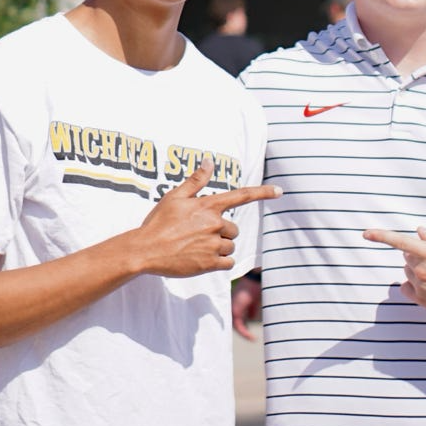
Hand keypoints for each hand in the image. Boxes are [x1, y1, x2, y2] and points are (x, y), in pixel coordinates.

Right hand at [130, 161, 280, 279]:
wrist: (145, 250)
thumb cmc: (158, 222)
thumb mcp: (174, 197)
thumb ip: (196, 181)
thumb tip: (209, 161)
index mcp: (208, 206)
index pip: (241, 196)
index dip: (263, 193)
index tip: (280, 191)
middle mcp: (214, 224)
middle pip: (233, 229)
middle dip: (221, 232)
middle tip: (197, 234)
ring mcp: (213, 244)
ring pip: (229, 246)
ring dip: (219, 247)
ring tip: (195, 246)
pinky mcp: (210, 263)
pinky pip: (228, 262)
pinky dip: (220, 262)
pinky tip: (202, 259)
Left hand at [231, 273, 261, 338]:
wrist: (254, 280)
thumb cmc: (255, 287)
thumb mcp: (254, 301)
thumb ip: (251, 309)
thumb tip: (251, 318)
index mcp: (236, 304)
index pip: (236, 319)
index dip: (242, 328)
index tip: (248, 335)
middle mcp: (232, 307)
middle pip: (234, 324)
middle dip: (243, 332)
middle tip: (251, 338)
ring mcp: (233, 309)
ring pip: (236, 327)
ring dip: (244, 334)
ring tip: (252, 338)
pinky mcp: (236, 311)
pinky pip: (239, 326)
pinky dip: (245, 333)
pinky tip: (252, 337)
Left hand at [363, 226, 425, 326]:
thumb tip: (419, 231)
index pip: (400, 242)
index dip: (381, 236)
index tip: (366, 233)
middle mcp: (422, 270)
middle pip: (408, 256)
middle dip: (418, 254)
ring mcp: (421, 286)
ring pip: (409, 271)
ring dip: (419, 270)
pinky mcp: (422, 301)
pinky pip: (408, 287)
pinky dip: (414, 284)